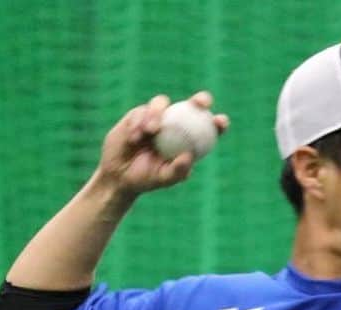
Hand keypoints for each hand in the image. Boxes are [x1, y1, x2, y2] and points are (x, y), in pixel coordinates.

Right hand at [97, 91, 229, 196]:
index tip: (221, 121)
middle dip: (201, 99)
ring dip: (157, 113)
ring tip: (151, 131)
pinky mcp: (137, 114)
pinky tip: (134, 137)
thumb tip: (189, 156)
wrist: (120, 176)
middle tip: (200, 103)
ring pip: (162, 103)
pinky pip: (140, 111)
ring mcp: (156, 117)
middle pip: (192, 105)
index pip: (207, 128)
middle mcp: (175, 125)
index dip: (218, 122)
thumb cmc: (146, 178)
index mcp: (188, 140)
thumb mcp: (164, 178)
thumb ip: (178, 170)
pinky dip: (139, 123)